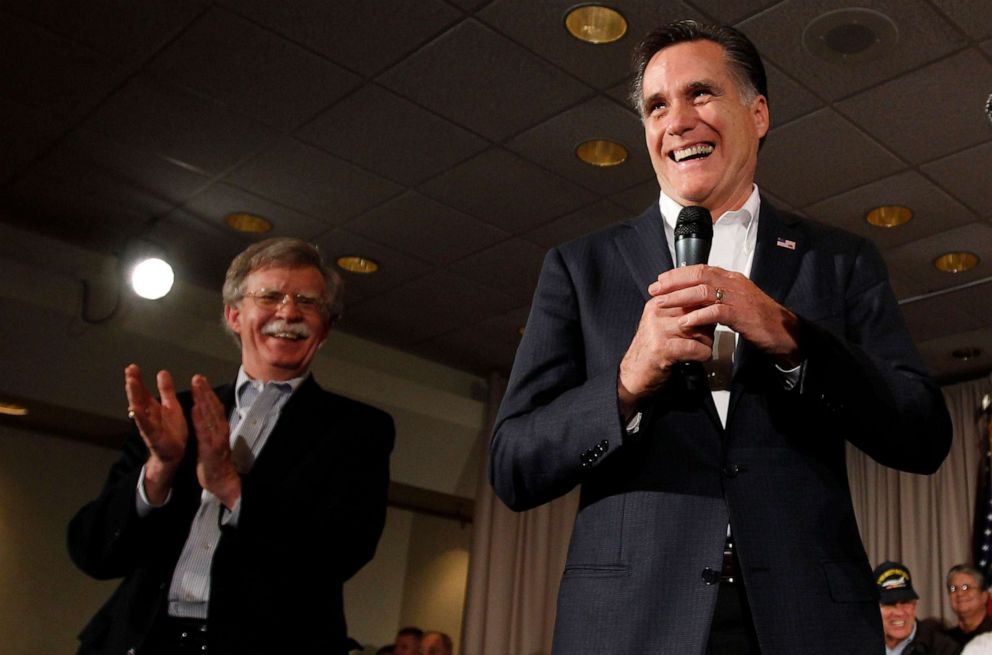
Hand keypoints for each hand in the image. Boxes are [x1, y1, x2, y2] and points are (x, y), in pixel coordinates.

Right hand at [125, 364, 187, 502]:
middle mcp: (147, 415)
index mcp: (152, 408)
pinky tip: (135, 409)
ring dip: (134, 396)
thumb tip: (162, 372)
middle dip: (133, 384)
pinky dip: (140, 418)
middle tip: (129, 371)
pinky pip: (145, 426)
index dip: (137, 379)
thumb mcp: (171, 406)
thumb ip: (166, 390)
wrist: (176, 453)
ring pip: (139, 409)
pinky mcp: (153, 437)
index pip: (142, 391)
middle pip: (138, 397)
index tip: (132, 367)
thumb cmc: (172, 430)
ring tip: (131, 383)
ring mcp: (148, 426)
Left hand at [190, 375, 240, 509]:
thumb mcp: (215, 442)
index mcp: (220, 429)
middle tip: (198, 377)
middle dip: (205, 391)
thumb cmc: (216, 462)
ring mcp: (216, 439)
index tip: (201, 380)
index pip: (215, 407)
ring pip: (210, 415)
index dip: (208, 393)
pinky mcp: (211, 449)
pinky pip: (205, 431)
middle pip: (213, 407)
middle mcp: (220, 431)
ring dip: (204, 399)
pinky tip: (195, 408)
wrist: (223, 482)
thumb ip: (212, 428)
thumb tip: (207, 415)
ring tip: (197, 386)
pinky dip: (200, 419)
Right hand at [618, 291, 714, 416]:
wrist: (635, 373)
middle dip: (709, 327)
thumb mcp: (665, 323)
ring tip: (700, 349)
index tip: (708, 321)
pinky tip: (698, 358)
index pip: (693, 295)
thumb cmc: (654, 349)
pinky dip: (703, 355)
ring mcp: (658, 330)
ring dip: (707, 342)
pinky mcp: (662, 348)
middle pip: (699, 311)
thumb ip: (683, 311)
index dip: (707, 309)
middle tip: (704, 338)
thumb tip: (712, 304)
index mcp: (658, 302)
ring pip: (700, 328)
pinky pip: (696, 348)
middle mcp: (657, 312)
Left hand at [649, 265, 800, 366]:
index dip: (677, 274)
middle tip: (655, 290)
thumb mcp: (736, 301)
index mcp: (732, 278)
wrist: (785, 332)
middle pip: (698, 276)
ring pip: (703, 291)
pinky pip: (716, 312)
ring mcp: (739, 298)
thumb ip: (717, 295)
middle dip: (673, 282)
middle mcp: (734, 283)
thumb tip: (693, 294)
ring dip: (680, 297)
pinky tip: (684, 322)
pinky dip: (698, 316)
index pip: (700, 269)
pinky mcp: (742, 315)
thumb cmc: (759, 318)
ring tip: (663, 304)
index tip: (660, 280)